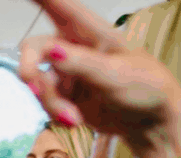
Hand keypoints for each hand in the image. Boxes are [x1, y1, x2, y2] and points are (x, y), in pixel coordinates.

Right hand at [18, 0, 180, 145]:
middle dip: (30, 67)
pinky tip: (74, 119)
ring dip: (50, 101)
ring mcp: (67, 73)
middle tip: (31, 83)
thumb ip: (82, 63)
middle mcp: (74, 48)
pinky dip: (56, 112)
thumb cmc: (146, 88)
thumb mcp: (117, 75)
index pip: (62, 7)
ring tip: (72, 117)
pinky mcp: (64, 95)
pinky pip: (45, 101)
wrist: (150, 123)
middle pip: (35, 48)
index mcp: (92, 32)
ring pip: (38, 81)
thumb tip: (52, 51)